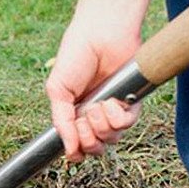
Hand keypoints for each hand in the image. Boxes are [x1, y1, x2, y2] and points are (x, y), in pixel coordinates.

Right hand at [46, 0, 154, 161]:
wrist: (101, 34)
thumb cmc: (75, 57)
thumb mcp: (57, 91)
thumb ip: (60, 121)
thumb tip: (67, 150)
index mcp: (72, 114)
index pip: (76, 147)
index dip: (76, 152)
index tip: (72, 149)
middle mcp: (92, 116)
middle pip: (94, 148)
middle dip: (88, 140)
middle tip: (83, 120)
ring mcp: (112, 110)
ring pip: (111, 139)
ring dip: (102, 126)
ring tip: (97, 106)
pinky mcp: (131, 102)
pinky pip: (127, 124)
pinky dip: (117, 117)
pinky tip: (110, 101)